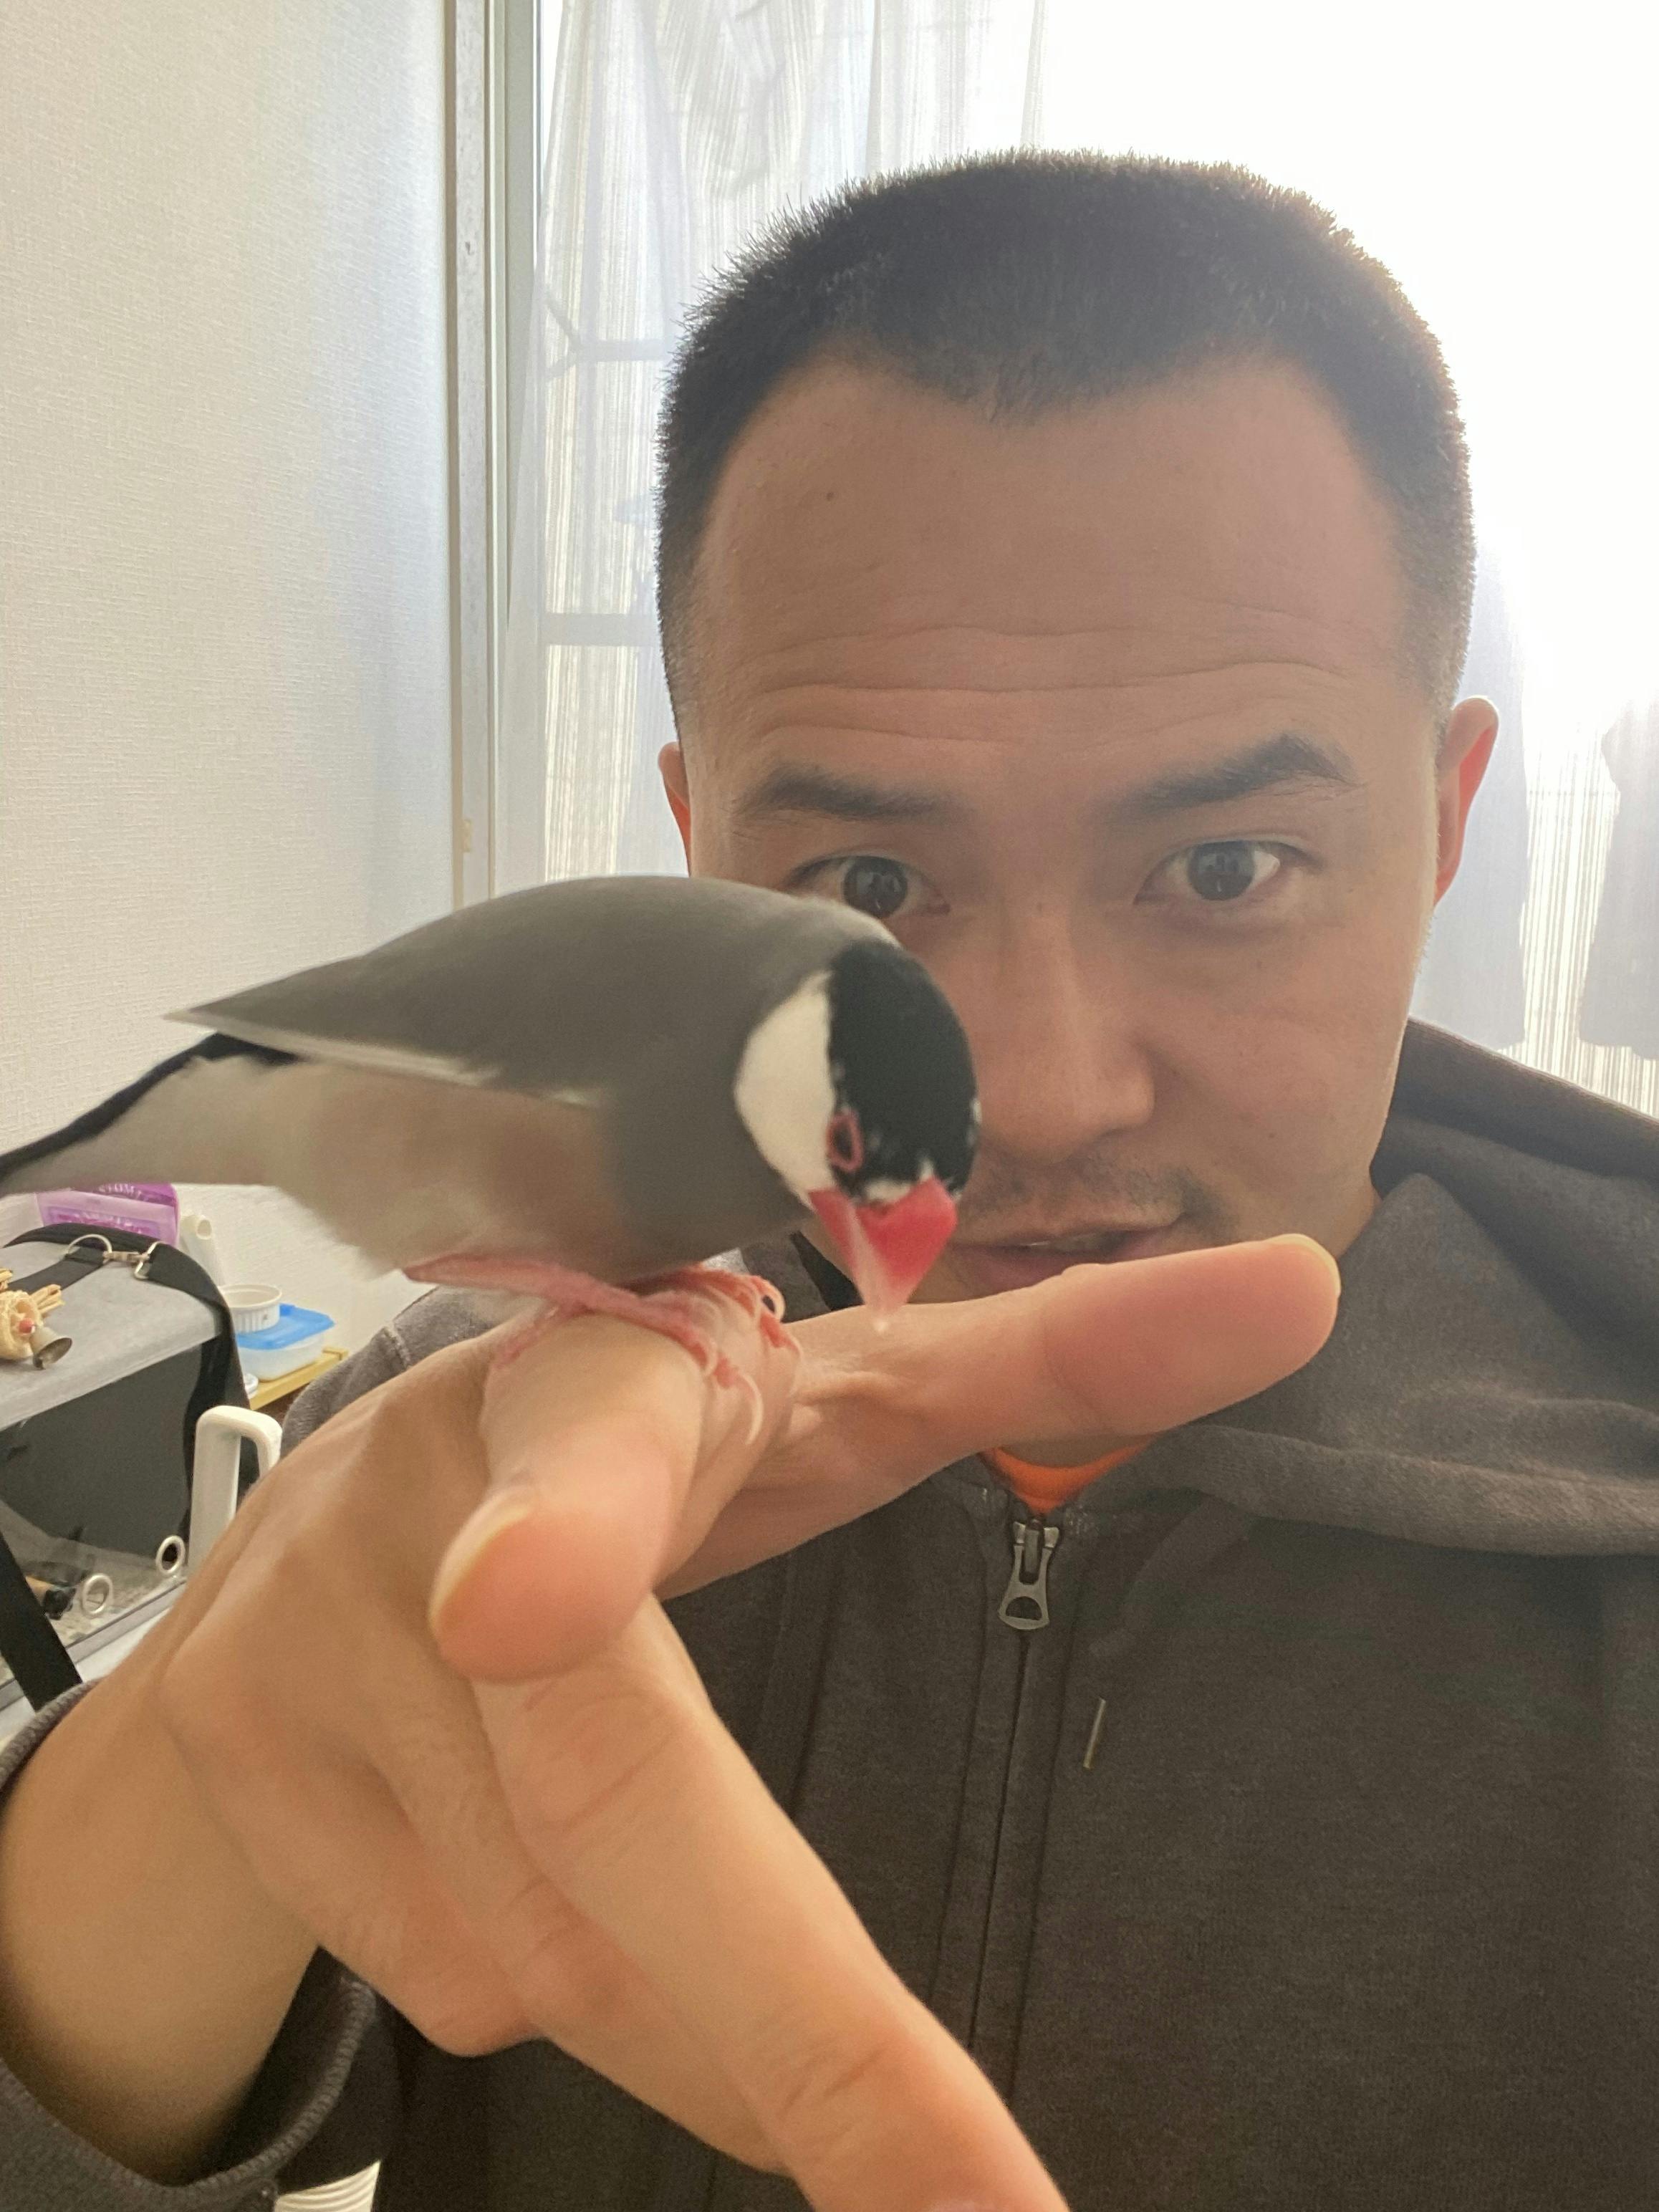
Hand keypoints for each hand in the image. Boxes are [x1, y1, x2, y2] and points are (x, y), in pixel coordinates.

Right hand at [151, 1236, 1335, 2210]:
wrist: (326, 1532)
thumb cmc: (640, 1438)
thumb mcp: (835, 1394)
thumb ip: (1061, 1358)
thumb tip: (1301, 1292)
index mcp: (600, 1382)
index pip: (597, 1442)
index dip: (569, 1523)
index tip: (531, 1607)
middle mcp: (425, 1503)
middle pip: (595, 1798)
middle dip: (789, 2026)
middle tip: (970, 2202)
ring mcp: (302, 1648)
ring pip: (541, 1938)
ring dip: (708, 2025)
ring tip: (791, 2019)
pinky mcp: (242, 1774)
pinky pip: (453, 1978)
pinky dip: (582, 2001)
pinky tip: (594, 1918)